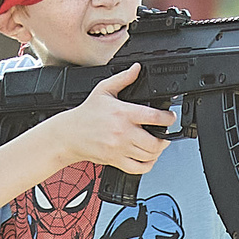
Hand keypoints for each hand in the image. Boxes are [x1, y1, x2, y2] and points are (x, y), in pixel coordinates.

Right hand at [52, 64, 171, 173]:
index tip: (170, 118)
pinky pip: (138, 168)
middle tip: (165, 134)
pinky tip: (148, 158)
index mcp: (122, 113)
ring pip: (149, 156)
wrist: (69, 134)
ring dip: (158, 151)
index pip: (154, 117)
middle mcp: (122, 132)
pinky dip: (148, 165)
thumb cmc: (86, 114)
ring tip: (157, 145)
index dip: (167, 118)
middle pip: (155, 142)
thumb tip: (136, 69)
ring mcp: (119, 148)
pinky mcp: (115, 160)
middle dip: (165, 138)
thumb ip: (123, 79)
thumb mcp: (103, 90)